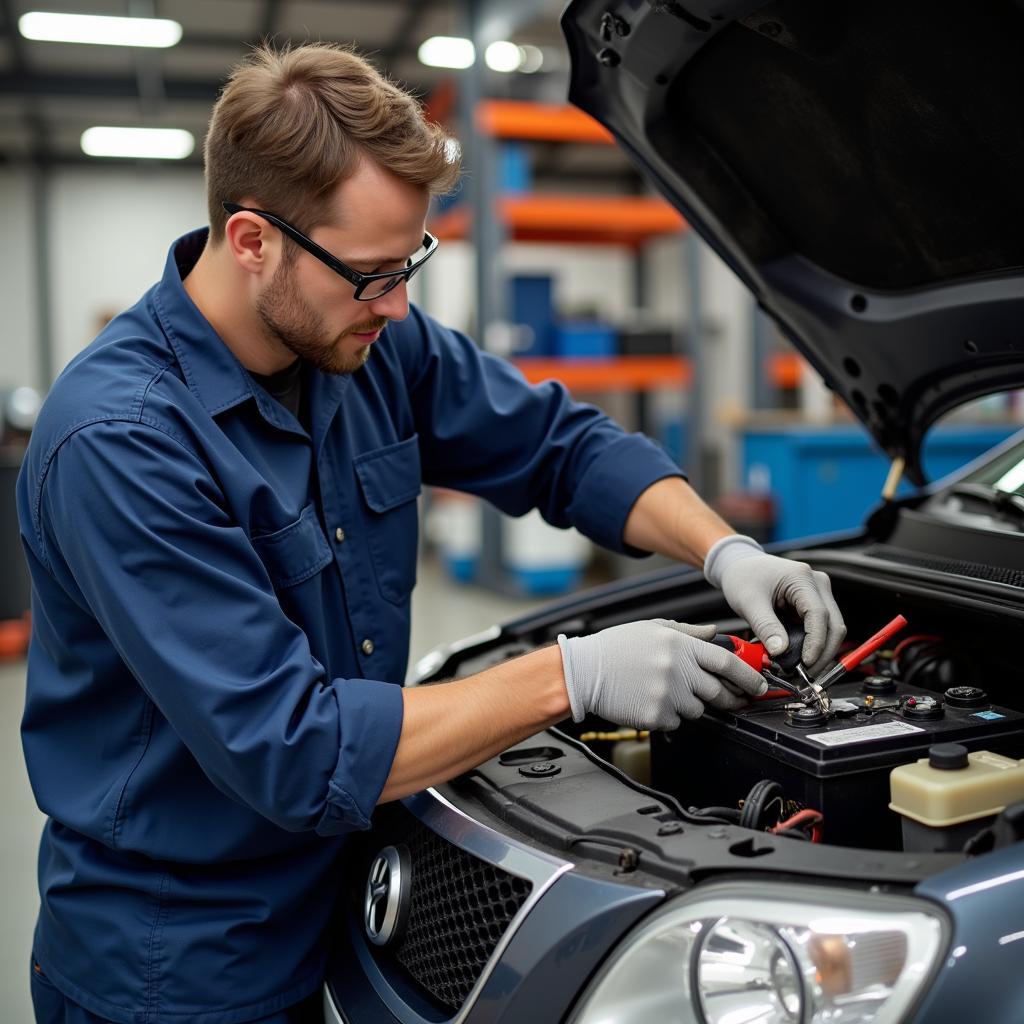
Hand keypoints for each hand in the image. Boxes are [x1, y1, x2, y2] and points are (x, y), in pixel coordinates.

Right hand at [557, 619, 767, 729]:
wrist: (584, 671)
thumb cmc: (616, 647)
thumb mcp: (653, 628)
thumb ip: (689, 632)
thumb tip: (715, 633)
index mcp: (680, 645)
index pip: (728, 663)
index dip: (749, 676)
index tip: (759, 685)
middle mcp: (678, 670)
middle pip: (720, 692)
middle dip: (731, 698)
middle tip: (732, 699)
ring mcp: (668, 695)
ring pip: (698, 709)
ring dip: (691, 704)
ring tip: (668, 692)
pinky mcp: (656, 716)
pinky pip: (676, 722)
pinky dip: (670, 716)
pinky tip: (651, 701)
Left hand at [704, 535, 845, 674]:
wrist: (740, 566)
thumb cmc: (743, 577)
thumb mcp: (749, 602)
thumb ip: (765, 626)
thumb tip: (780, 651)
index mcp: (802, 578)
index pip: (819, 615)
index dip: (816, 643)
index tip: (805, 664)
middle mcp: (817, 584)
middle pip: (834, 625)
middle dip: (823, 653)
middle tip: (806, 675)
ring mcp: (818, 594)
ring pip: (831, 629)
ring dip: (820, 652)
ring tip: (801, 670)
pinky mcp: (813, 604)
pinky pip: (821, 629)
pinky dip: (813, 646)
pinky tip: (799, 658)